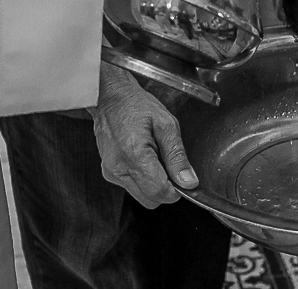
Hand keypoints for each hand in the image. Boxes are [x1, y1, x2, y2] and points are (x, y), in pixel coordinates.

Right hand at [90, 62, 198, 208]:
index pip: (160, 192)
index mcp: (135, 156)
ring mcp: (112, 173)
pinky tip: (143, 158)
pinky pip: (132, 187)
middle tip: (169, 163)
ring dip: (153, 184)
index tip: (182, 176)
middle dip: (165, 188)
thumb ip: (177, 156)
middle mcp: (119, 170)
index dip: (176, 189)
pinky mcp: (109, 173)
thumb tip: (189, 182)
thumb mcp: (166, 124)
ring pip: (142, 197)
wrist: (109, 97)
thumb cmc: (136, 105)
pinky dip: (143, 180)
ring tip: (154, 157)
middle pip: (151, 200)